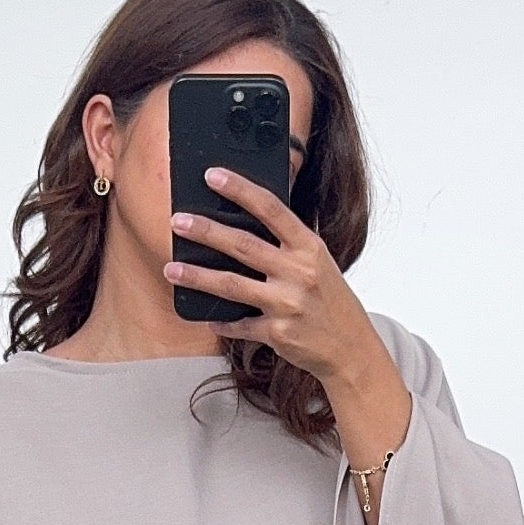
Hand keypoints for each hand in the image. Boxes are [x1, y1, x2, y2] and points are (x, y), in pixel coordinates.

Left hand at [165, 170, 413, 471]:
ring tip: (171, 269)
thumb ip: (288, 244)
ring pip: (231, 285)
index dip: (240, 189)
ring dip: (197, 276)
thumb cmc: (331, 301)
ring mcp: (287, 304)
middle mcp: (299, 273)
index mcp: (309, 247)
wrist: (352, 349)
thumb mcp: (319, 263)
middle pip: (243, 245)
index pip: (271, 209)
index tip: (212, 175)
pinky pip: (240, 324)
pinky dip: (221, 321)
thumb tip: (246, 222)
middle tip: (177, 221)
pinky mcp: (278, 334)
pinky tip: (205, 317)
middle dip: (206, 231)